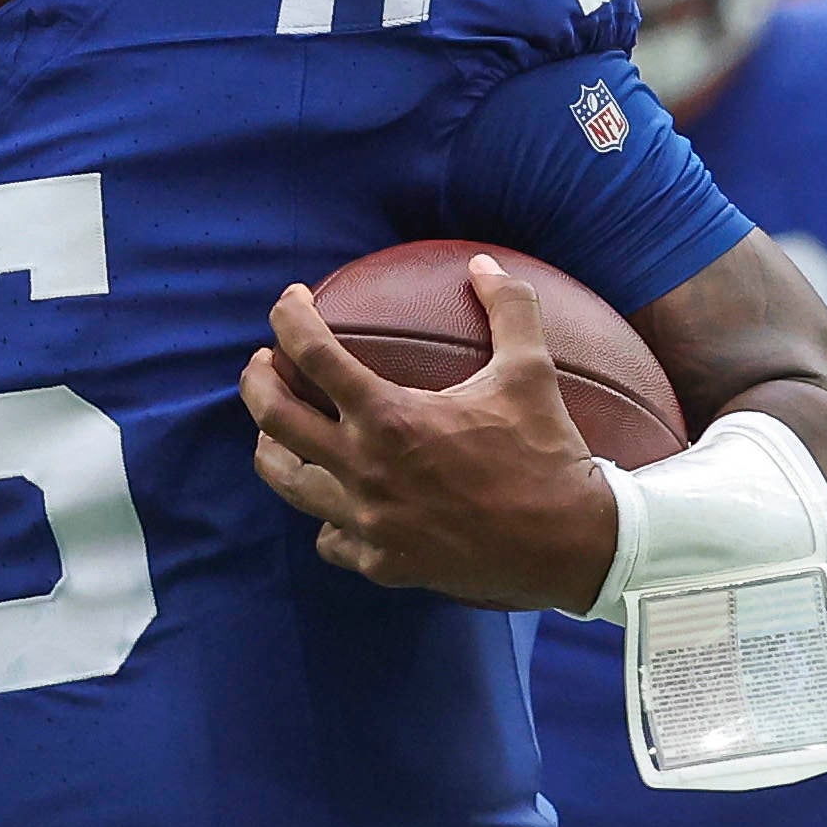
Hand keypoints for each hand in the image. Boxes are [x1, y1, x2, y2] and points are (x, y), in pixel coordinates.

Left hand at [240, 259, 622, 612]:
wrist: (569, 546)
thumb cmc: (549, 455)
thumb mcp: (532, 371)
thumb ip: (509, 308)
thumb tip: (485, 264)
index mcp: (390, 417)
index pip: (313, 354)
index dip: (290, 318)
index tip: (292, 302)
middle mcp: (364, 470)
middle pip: (274, 418)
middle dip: (257, 381)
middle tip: (264, 363)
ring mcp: (367, 522)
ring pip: (288, 482)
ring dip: (272, 448)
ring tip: (276, 430)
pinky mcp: (381, 562)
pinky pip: (328, 536)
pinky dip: (325, 514)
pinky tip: (335, 501)